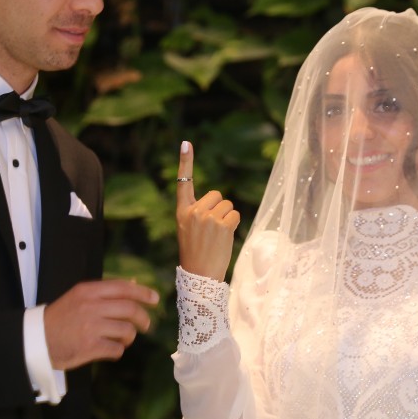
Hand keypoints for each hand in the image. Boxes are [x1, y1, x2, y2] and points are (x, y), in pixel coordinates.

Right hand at [43, 279, 158, 369]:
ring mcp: (91, 327)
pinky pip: (117, 349)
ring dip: (129, 337)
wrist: (36, 340)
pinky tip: (110, 349)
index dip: (143, 293)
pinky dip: (117, 351)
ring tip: (122, 339)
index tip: (155, 298)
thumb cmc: (60, 318)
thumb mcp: (79, 297)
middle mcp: (91, 307)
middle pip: (130, 309)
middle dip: (143, 318)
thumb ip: (104, 292)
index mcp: (88, 291)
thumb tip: (134, 284)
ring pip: (127, 330)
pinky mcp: (90, 347)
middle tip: (146, 325)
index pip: (123, 288)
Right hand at [176, 141, 239, 280]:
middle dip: (219, 208)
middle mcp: (193, 212)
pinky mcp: (223, 225)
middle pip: (216, 195)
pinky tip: (225, 237)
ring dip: (227, 217)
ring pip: (227, 205)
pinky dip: (234, 224)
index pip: (183, 183)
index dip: (185, 162)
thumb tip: (217, 200)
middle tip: (212, 229)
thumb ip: (198, 212)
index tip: (186, 143)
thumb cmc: (196, 252)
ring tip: (217, 235)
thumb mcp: (188, 229)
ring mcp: (208, 218)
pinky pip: (235, 214)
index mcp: (182, 212)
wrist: (200, 275)